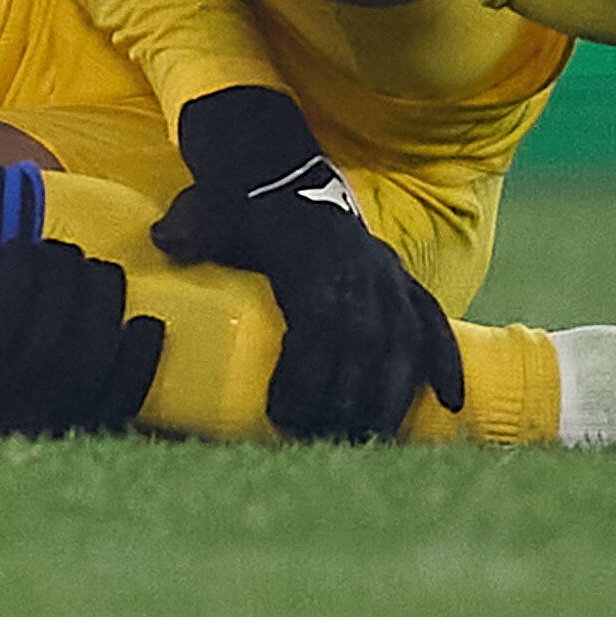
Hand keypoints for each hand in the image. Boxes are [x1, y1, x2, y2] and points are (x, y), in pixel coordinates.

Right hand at [0, 232, 166, 438]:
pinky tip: (142, 327)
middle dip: (63, 280)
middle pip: (54, 335)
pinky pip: (123, 400)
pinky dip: (139, 362)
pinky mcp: (90, 445)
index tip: (16, 246)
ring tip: (97, 273)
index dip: (16, 276)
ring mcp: (57, 431)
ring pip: (93, 357)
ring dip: (102, 306)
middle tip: (60, 251)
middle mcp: (11, 415)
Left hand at [154, 86, 463, 440]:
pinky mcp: (402, 284)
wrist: (281, 174)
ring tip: (370, 438)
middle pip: (364, 344)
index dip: (305, 372)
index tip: (281, 414)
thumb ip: (193, 228)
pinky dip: (444, 362)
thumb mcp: (211, 212)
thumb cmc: (241, 210)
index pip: (318, 323)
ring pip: (403, 341)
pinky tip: (449, 403)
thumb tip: (166, 240)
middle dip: (347, 398)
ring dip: (392, 394)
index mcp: (315, 257)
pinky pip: (433, 324)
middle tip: (321, 442)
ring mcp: (386, 276)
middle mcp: (361, 269)